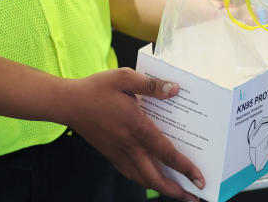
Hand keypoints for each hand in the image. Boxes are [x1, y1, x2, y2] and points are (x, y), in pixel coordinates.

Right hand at [60, 68, 204, 200]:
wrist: (68, 103)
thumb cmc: (97, 89)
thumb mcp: (125, 78)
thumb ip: (151, 85)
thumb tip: (175, 89)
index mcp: (137, 128)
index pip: (167, 154)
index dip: (185, 168)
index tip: (200, 179)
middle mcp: (130, 147)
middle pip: (156, 178)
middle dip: (176, 191)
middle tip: (194, 197)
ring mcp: (119, 154)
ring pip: (143, 179)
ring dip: (161, 188)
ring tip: (177, 191)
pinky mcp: (111, 155)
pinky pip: (131, 174)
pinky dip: (145, 180)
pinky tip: (151, 177)